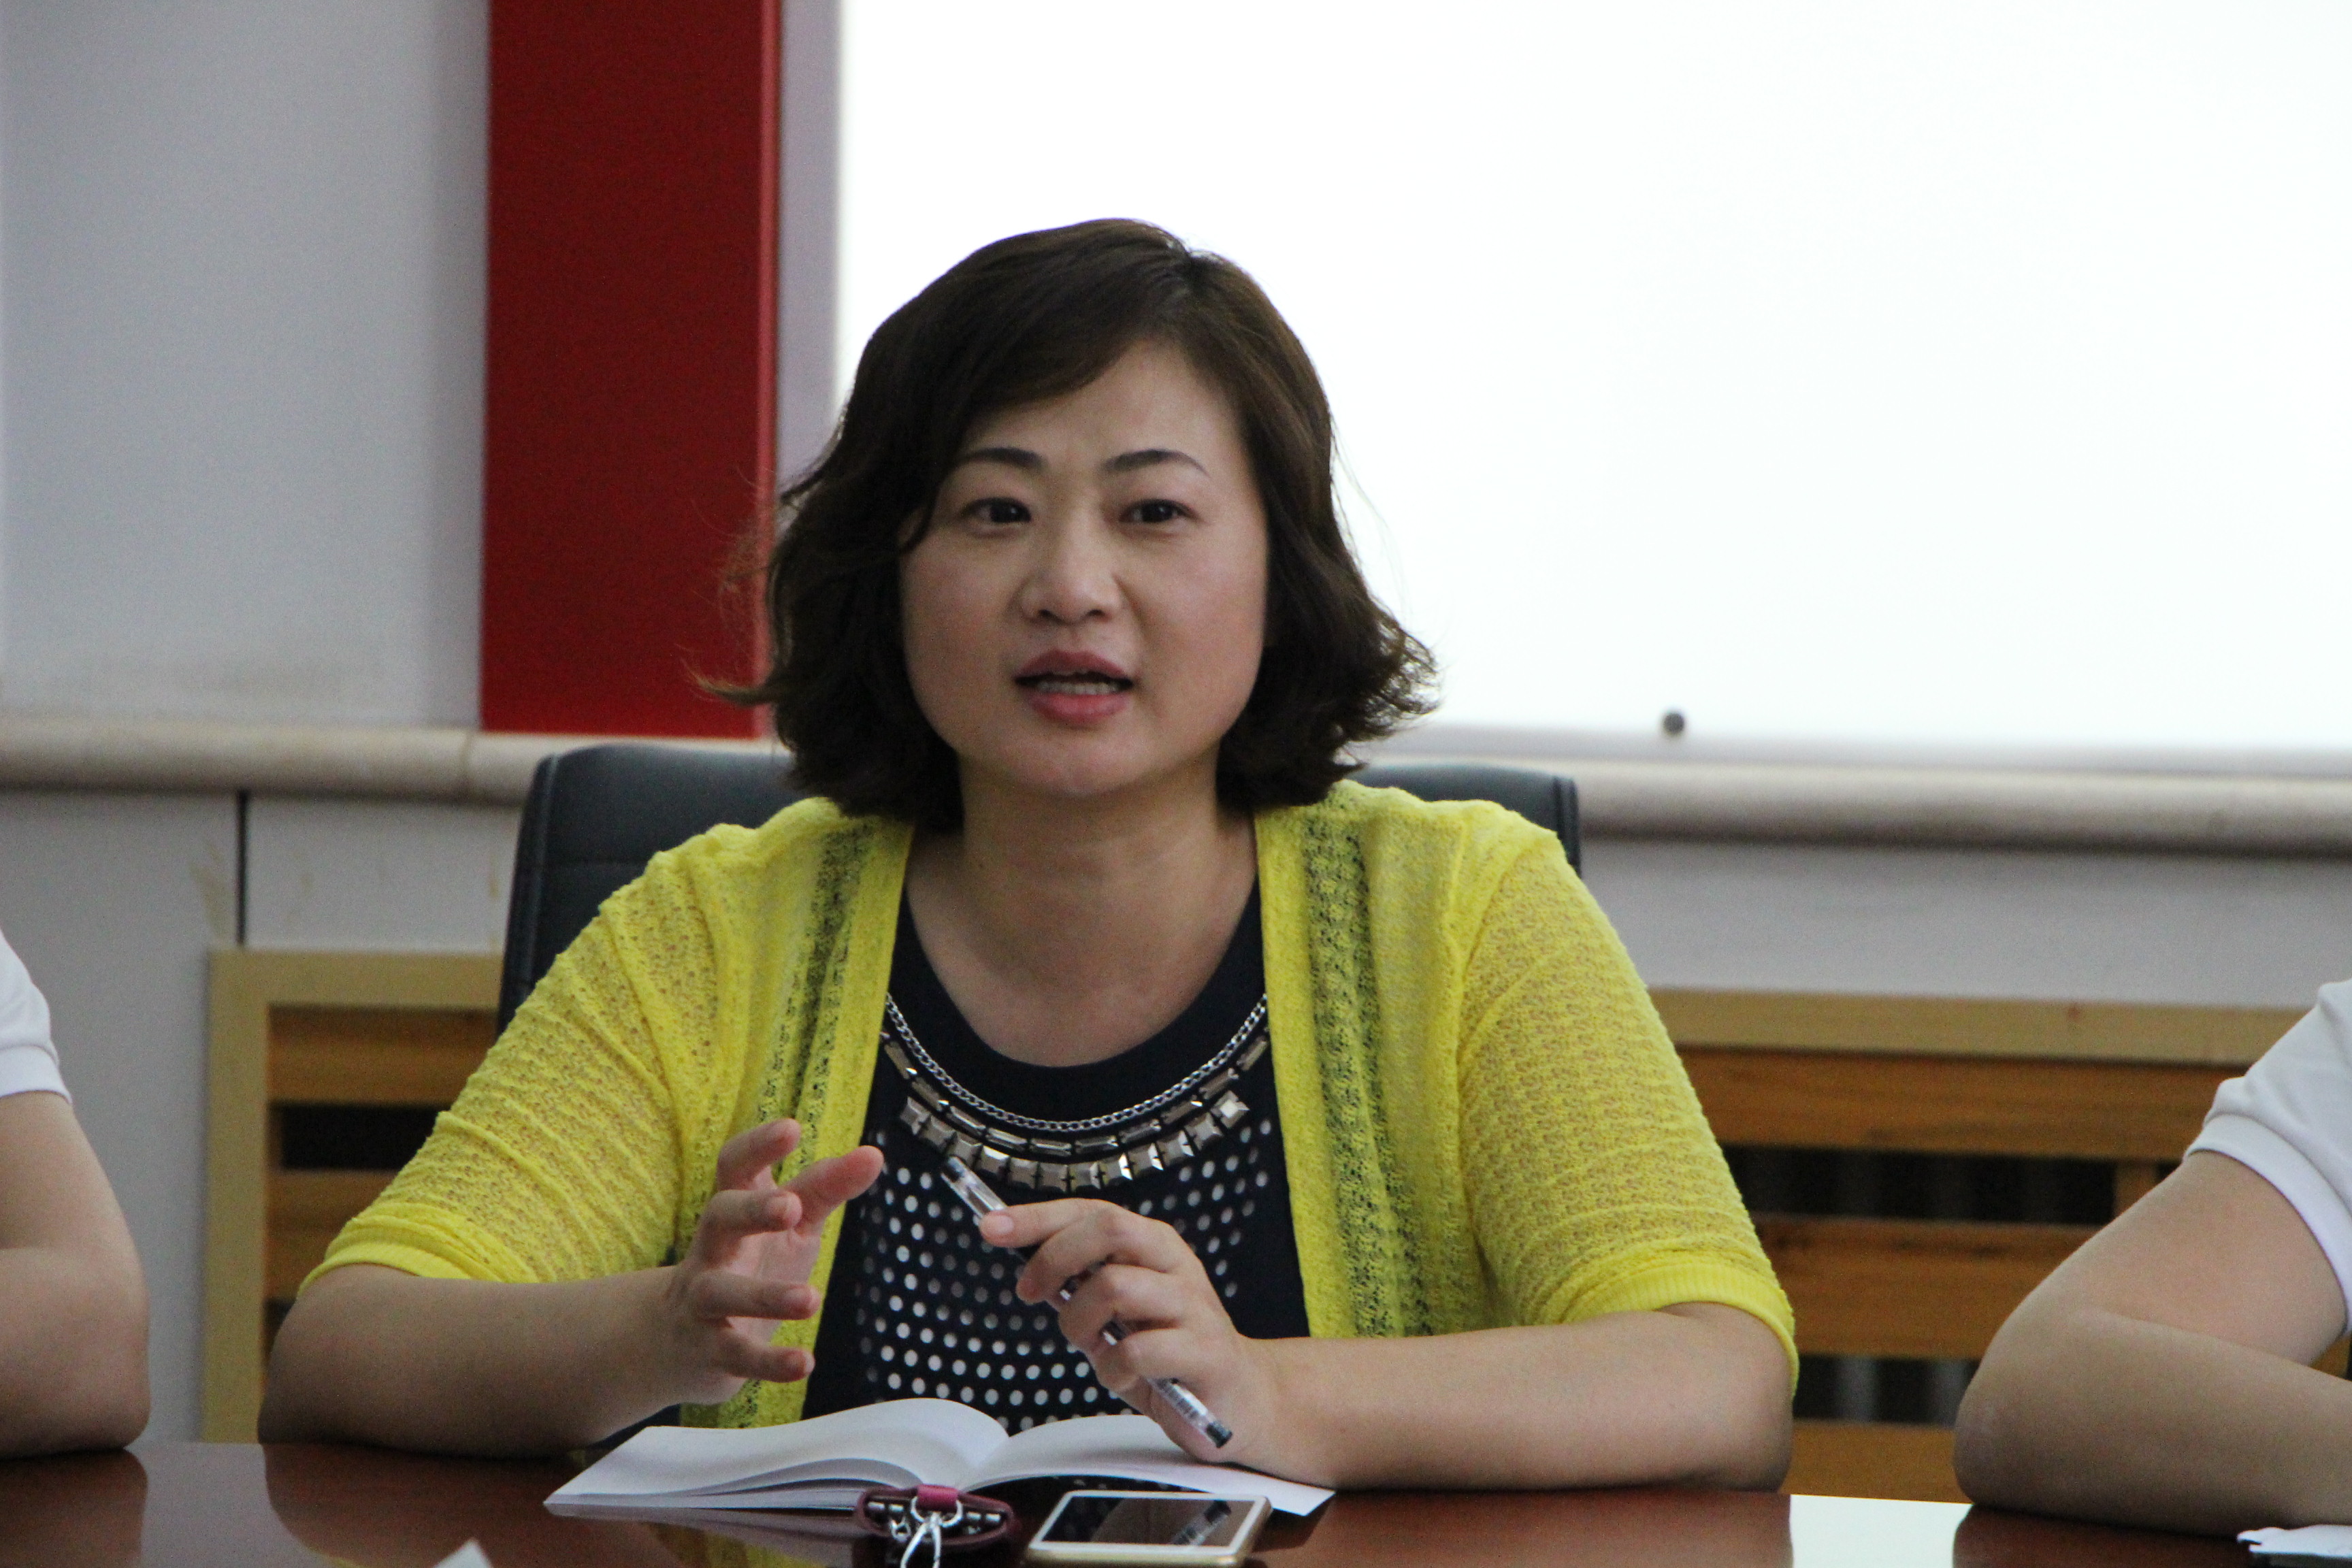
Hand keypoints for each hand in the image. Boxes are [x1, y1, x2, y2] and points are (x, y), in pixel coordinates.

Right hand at [654, 1120, 883, 1406]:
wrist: (679, 1342)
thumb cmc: (748, 1264)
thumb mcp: (790, 1225)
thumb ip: (826, 1189)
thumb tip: (872, 1155)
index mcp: (733, 1210)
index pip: (734, 1167)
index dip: (758, 1146)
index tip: (790, 1128)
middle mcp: (712, 1250)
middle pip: (717, 1217)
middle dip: (750, 1210)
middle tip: (788, 1206)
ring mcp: (705, 1301)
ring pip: (723, 1292)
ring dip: (765, 1295)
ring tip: (810, 1299)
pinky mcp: (711, 1350)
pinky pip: (737, 1355)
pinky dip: (768, 1361)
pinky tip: (803, 1364)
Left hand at [979, 1199, 1281, 1461]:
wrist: (1240, 1398)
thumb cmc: (1168, 1352)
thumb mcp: (1117, 1313)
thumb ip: (1081, 1286)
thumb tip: (1027, 1264)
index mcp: (1153, 1246)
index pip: (1092, 1211)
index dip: (1039, 1217)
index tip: (992, 1226)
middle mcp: (1175, 1266)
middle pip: (1108, 1229)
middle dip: (1055, 1257)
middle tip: (1032, 1292)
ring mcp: (1193, 1307)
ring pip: (1116, 1287)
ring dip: (1081, 1323)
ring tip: (1091, 1347)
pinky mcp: (1205, 1351)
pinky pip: (1136, 1351)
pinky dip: (1112, 1370)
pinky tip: (1123, 1379)